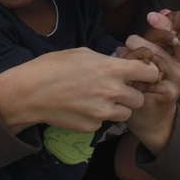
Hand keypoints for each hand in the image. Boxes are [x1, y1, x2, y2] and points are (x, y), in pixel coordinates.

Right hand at [0, 48, 162, 134]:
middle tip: (117, 90)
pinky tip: (82, 108)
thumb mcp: (82, 53)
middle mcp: (112, 91)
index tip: (140, 75)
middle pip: (140, 98)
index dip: (146, 74)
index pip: (149, 73)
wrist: (31, 92)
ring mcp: (103, 112)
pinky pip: (104, 122)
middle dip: (132, 94)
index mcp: (112, 69)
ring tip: (100, 99)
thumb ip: (105, 60)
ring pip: (126, 114)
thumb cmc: (52, 67)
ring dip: (118, 107)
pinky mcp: (92, 126)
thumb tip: (118, 65)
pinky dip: (98, 116)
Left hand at [122, 11, 179, 153]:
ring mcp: (177, 81)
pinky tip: (126, 76)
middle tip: (129, 45)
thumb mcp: (159, 55)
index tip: (150, 17)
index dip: (167, 22)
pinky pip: (145, 76)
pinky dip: (131, 74)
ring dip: (131, 57)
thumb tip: (164, 9)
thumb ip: (160, 34)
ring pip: (151, 58)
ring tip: (124, 59)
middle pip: (160, 43)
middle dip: (138, 42)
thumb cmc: (151, 81)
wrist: (153, 117)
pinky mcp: (167, 94)